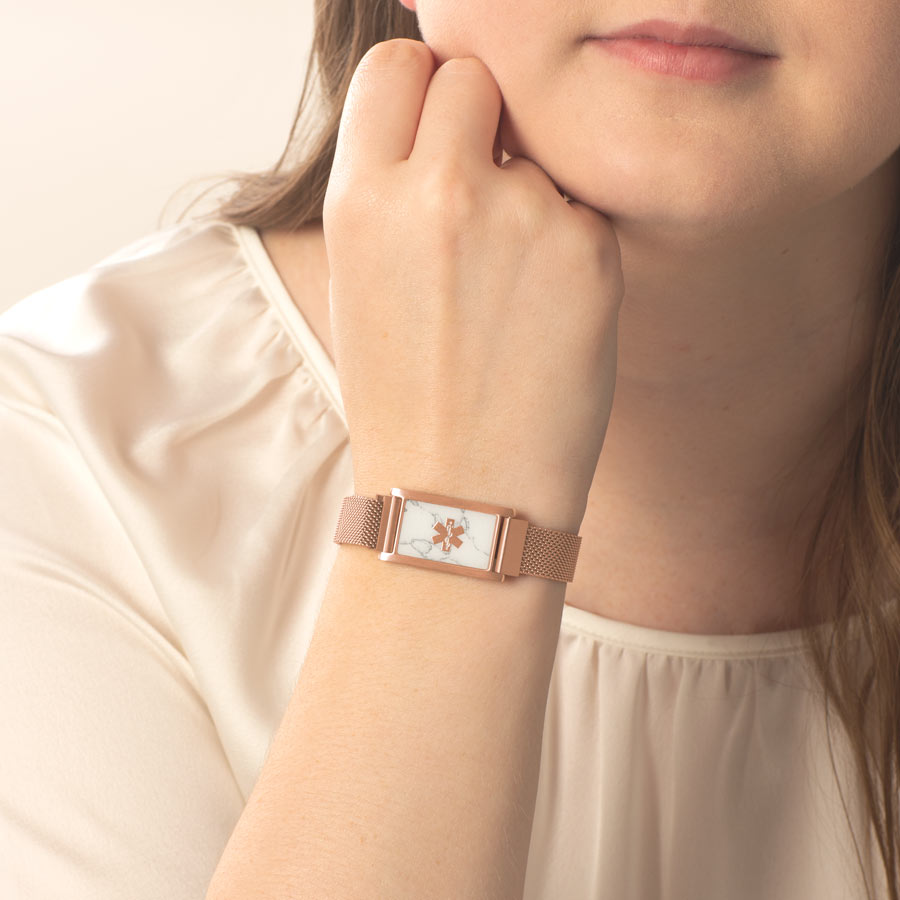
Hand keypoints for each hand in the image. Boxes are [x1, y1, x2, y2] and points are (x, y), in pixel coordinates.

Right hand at [322, 39, 623, 532]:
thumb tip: (442, 109)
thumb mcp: (359, 281)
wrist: (461, 493)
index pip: (399, 62)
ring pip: (537, 149)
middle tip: (480, 197)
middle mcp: (438, 192)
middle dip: (479, 122)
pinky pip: (583, 208)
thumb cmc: (404, 396)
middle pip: (475, 76)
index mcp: (361, 200)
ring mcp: (520, 218)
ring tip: (509, 287)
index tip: (435, 128)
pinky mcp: (589, 251)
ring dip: (528, 194)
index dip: (421, 90)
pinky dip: (571, 245)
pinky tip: (546, 312)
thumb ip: (392, 188)